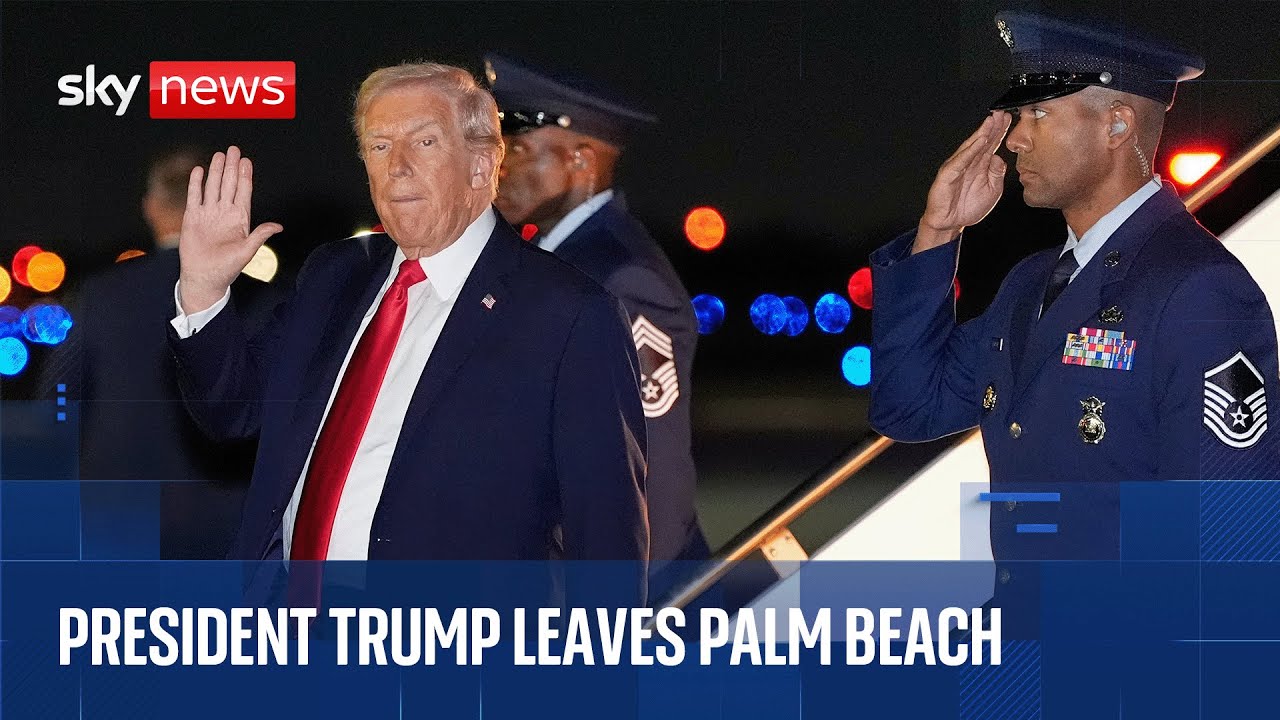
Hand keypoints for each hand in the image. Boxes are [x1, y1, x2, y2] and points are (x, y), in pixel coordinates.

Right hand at [177, 146, 282, 312]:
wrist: (204, 277)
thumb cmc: (227, 268)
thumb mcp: (247, 251)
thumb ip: (260, 235)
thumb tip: (278, 226)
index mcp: (239, 219)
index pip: (243, 192)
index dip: (245, 176)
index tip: (247, 162)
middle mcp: (225, 213)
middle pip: (229, 184)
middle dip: (232, 167)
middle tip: (234, 149)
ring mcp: (209, 214)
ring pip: (213, 187)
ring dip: (216, 171)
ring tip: (220, 155)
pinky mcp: (193, 217)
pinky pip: (195, 196)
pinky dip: (196, 183)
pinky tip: (199, 171)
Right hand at [913, 111, 1010, 253]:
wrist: (950, 223)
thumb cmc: (968, 207)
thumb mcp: (992, 190)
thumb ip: (997, 174)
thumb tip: (999, 158)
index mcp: (979, 165)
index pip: (991, 144)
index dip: (1000, 131)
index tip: (1010, 119)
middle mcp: (969, 162)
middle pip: (982, 141)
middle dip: (992, 126)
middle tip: (1002, 113)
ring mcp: (957, 166)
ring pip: (972, 146)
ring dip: (982, 133)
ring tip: (992, 121)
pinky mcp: (948, 174)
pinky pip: (961, 160)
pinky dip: (970, 149)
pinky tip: (980, 140)